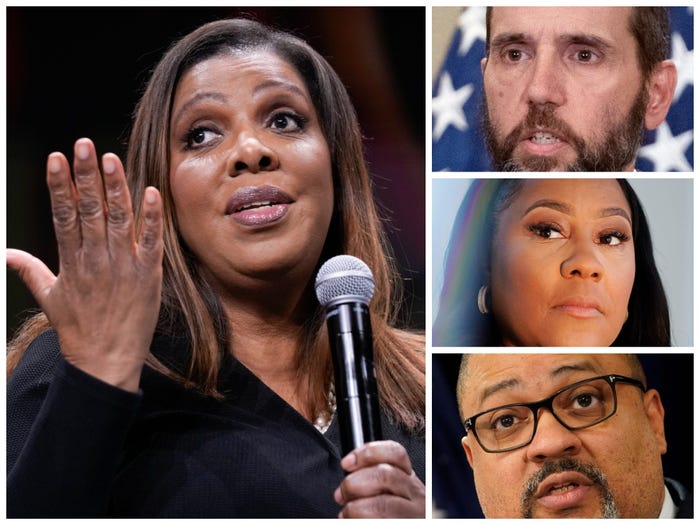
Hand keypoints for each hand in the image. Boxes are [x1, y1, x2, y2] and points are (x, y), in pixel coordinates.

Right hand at [7, 138, 162, 391]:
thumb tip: (5, 253)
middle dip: (86, 176)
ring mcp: (124, 266)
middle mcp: (96, 259)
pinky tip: (151, 192)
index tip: (56, 157)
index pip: (64, 215)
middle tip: (83, 144)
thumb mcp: (49, 298)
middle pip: (89, 210)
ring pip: (119, 219)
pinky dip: (151, 218)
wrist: (105, 362)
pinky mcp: (148, 275)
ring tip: (110, 158)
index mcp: (71, 262)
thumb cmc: (78, 330)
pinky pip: (151, 241)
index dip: (60, 186)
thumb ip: (31, 270)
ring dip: (116, 188)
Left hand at [334, 440, 424, 517]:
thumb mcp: (387, 494)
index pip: (395, 453)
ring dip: (355, 510)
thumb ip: (371, 479)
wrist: (404, 524)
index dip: (368, 453)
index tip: (346, 463)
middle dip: (353, 484)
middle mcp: (416, 496)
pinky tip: (354, 523)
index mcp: (408, 480)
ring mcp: (414, 517)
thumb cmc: (390, 517)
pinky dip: (359, 522)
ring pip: (382, 504)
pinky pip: (379, 523)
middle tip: (342, 496)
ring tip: (347, 516)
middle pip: (384, 475)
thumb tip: (348, 470)